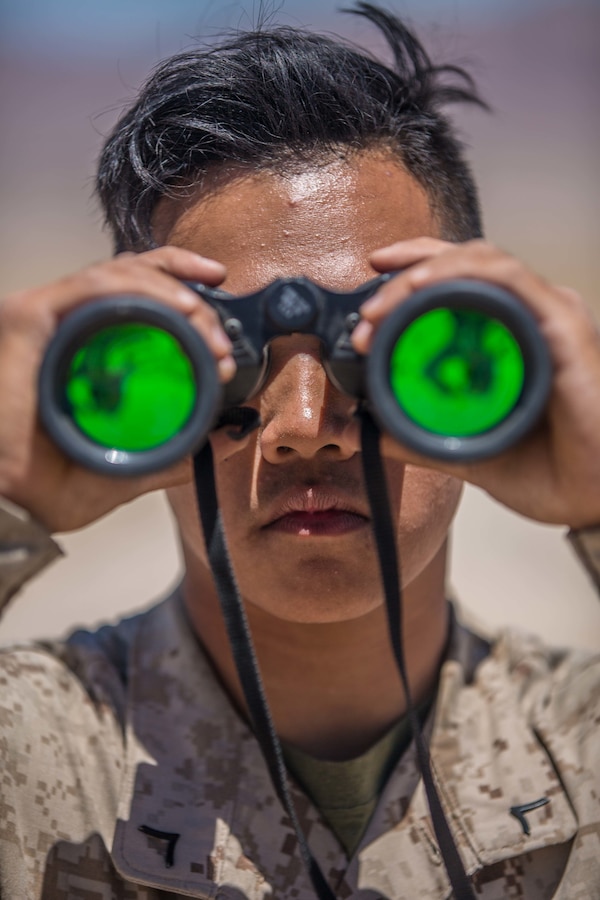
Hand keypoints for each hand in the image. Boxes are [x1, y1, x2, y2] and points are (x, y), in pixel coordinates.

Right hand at [0, 247, 233, 531]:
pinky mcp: (29, 316)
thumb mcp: (130, 469)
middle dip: (191, 297)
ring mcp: (45, 317)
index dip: (179, 284)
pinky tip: (180, 307)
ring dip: (175, 294)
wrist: (11, 506)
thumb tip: (226, 437)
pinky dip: (141, 289)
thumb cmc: (48, 488)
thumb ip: (177, 451)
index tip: (221, 309)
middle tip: (222, 341)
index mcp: (82, 348)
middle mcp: (63, 326)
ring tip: (207, 327)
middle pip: (134, 277)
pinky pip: (92, 285)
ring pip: (120, 276)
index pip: (132, 294)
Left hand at [352, 238, 599, 528]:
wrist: (592, 501)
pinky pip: (512, 281)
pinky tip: (424, 284)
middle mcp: (531, 316)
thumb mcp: (464, 451)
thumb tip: (368, 428)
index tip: (371, 275)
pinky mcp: (563, 327)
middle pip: (464, 262)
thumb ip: (415, 437)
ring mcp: (549, 316)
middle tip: (367, 314)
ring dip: (423, 275)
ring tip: (384, 305)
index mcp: (511, 334)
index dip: (413, 266)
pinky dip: (465, 274)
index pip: (461, 277)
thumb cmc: (550, 471)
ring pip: (482, 262)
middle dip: (404, 276)